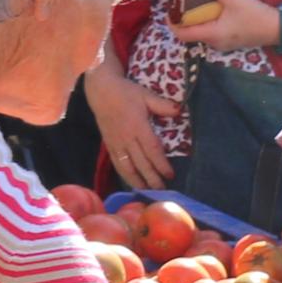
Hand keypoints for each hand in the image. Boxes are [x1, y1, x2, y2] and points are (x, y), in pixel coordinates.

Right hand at [88, 65, 178, 195]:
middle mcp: (127, 138)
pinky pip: (118, 164)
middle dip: (152, 178)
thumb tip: (179, 111)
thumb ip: (163, 105)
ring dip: (138, 181)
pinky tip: (132, 183)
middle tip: (162, 190)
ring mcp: (117, 143)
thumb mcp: (146, 94)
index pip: (152, 149)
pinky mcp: (109, 145)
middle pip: (141, 163)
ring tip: (148, 191)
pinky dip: (125, 175)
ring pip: (128, 167)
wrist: (101, 91)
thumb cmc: (126, 92)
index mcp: (138, 126)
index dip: (161, 164)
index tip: (170, 174)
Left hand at [174, 0, 281, 53]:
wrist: (278, 29)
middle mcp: (214, 42)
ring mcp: (223, 43)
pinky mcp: (230, 40)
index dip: (172, 24)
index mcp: (212, 34)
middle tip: (181, 3)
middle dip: (184, 20)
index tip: (168, 11)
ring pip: (202, 33)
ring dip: (196, 20)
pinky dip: (207, 22)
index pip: (183, 34)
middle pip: (191, 34)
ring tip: (195, 3)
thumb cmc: (255, 16)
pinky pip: (212, 32)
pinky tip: (212, 9)